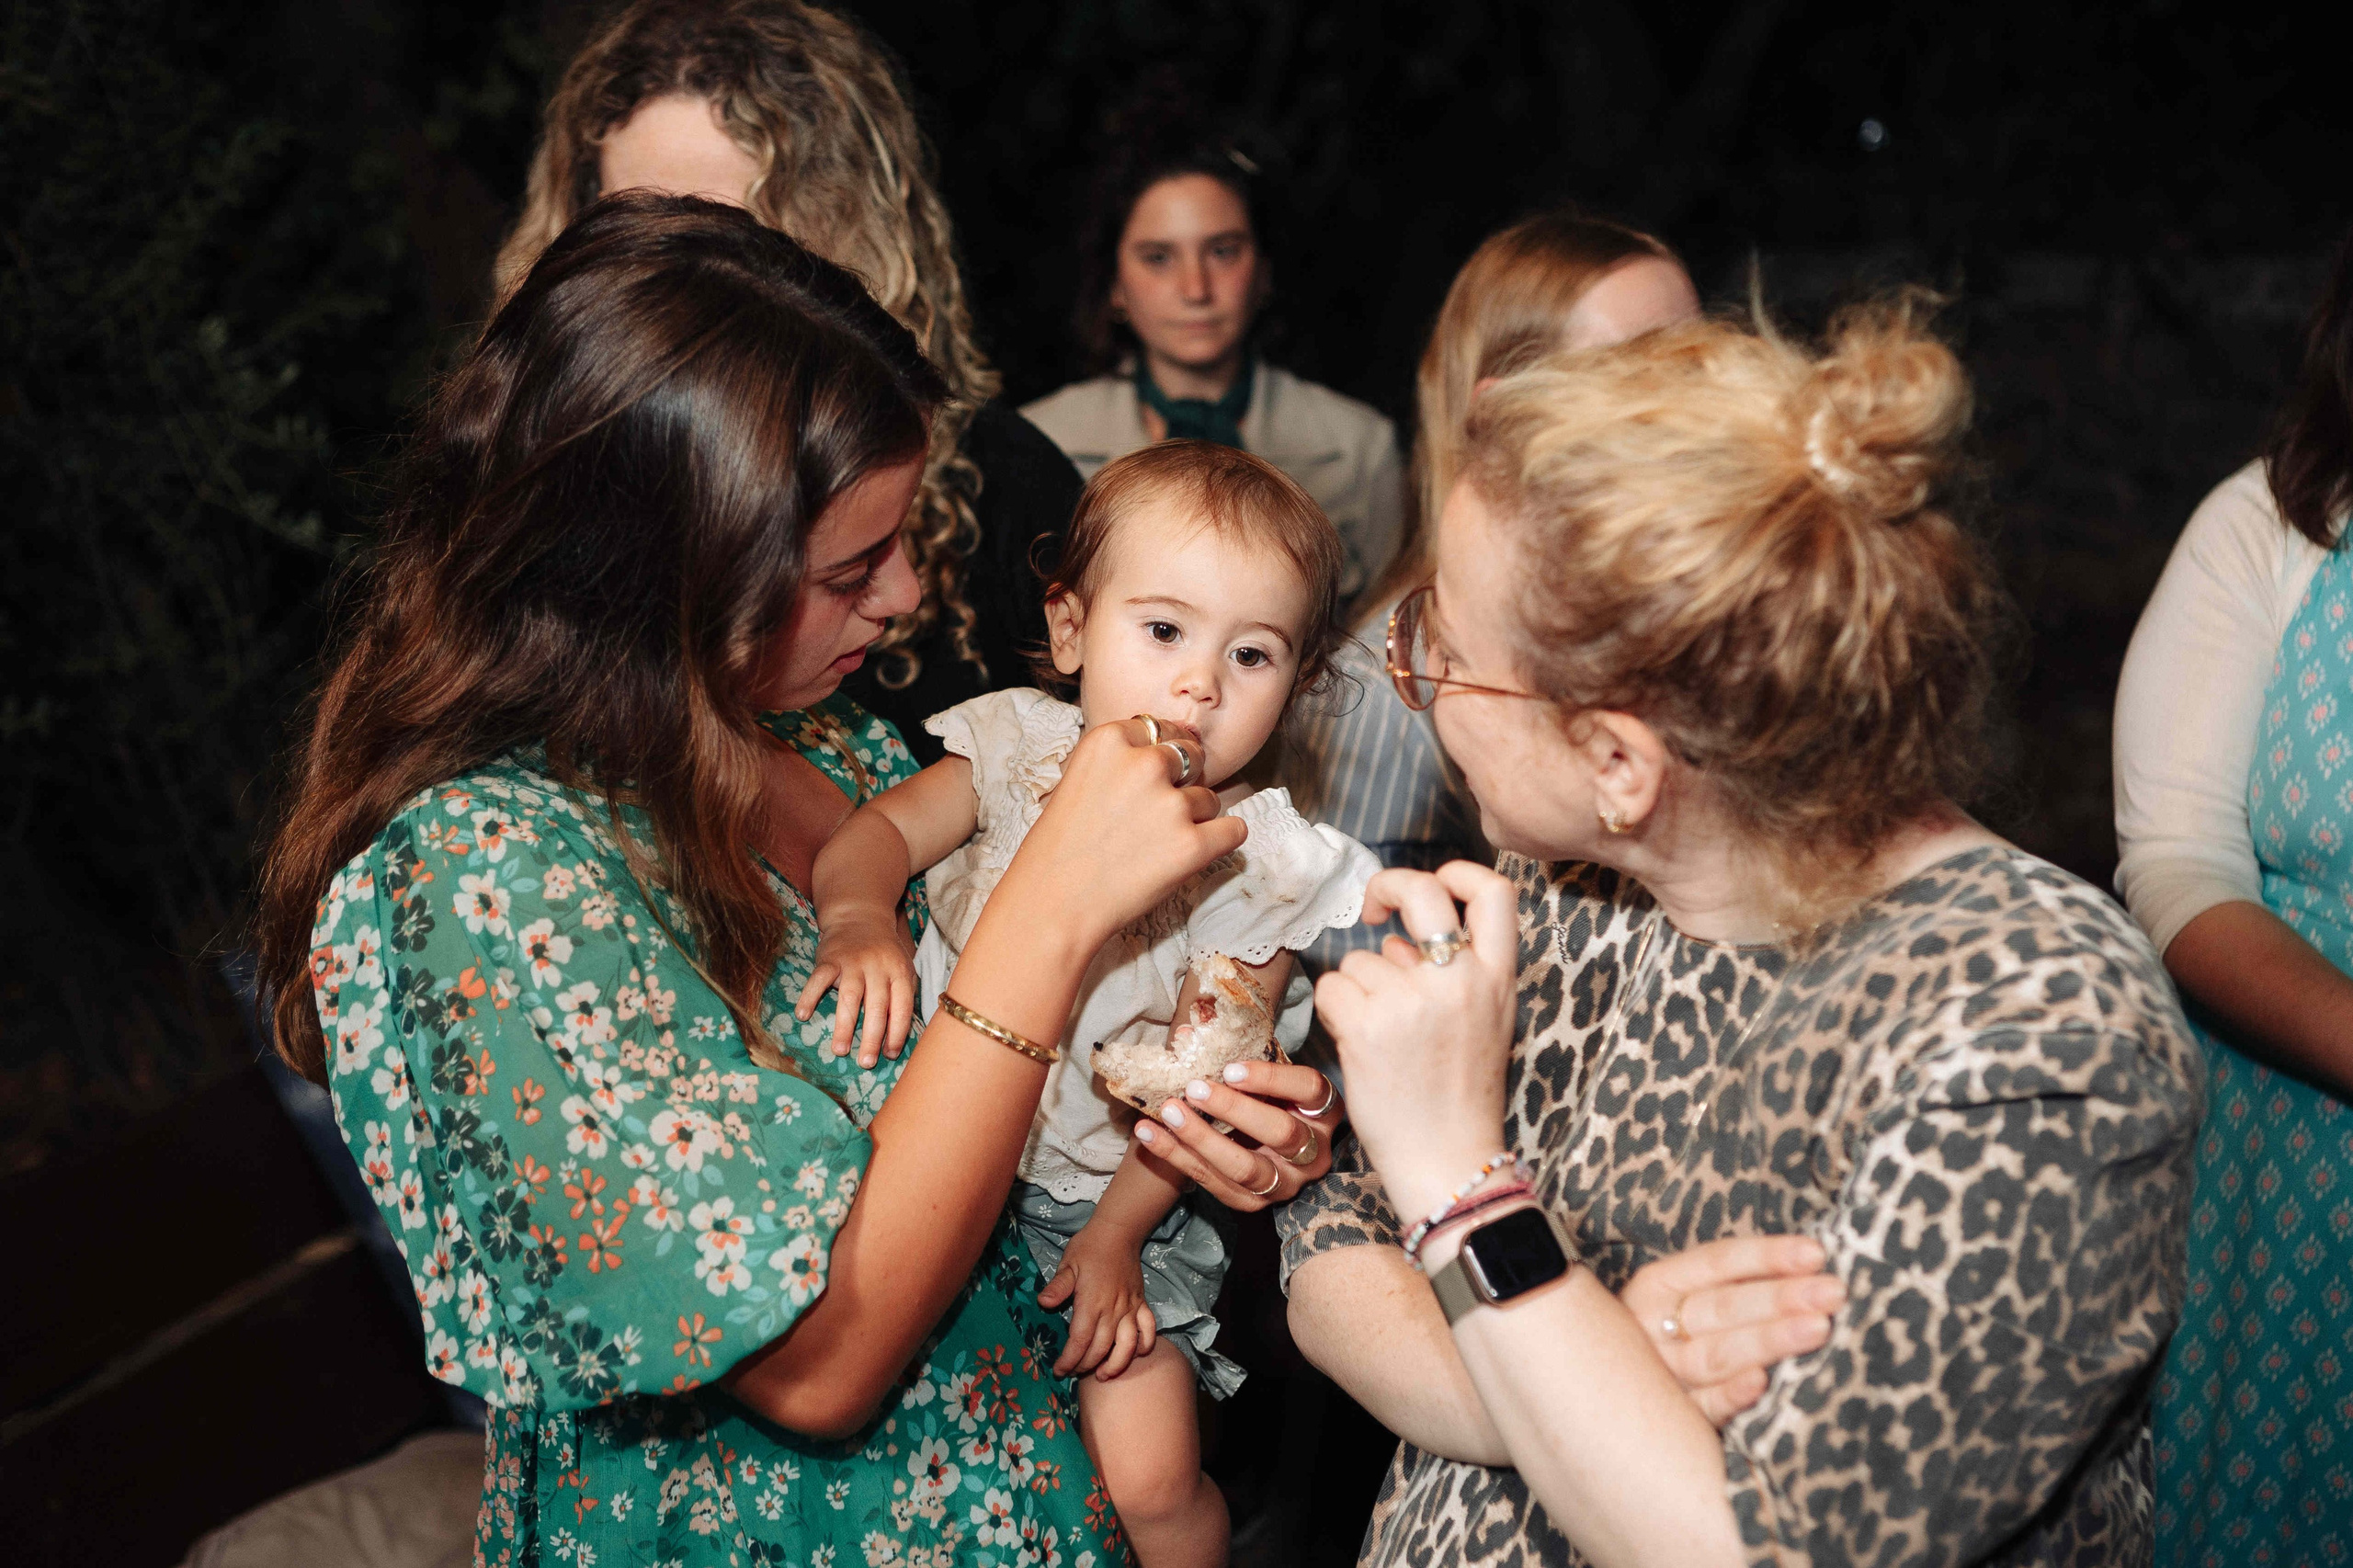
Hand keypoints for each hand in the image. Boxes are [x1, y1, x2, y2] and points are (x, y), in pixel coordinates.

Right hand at [793, 907, 915, 1067]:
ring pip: (850, 998)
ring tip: (840, 1051)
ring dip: (845, 1027)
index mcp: (898, 971)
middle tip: (866, 1063)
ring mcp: (853, 962)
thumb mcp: (902, 968)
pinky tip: (803, 1016)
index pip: (901, 1006)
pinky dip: (809, 996)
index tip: (890, 1054)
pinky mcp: (830, 958)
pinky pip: (818, 979)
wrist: (859, 916)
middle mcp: (877, 967)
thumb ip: (904, 996)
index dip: (897, 1032)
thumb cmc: (884, 952)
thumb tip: (901, 1036)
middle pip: (876, 1007)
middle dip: (872, 1037)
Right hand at [993, 718, 1242, 959]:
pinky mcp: (1194, 844)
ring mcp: (1172, 805)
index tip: (1153, 778)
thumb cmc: (1058, 849)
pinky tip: (1195, 853)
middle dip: (1182, 782)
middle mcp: (1145, 764)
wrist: (1053, 905)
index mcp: (1110, 740)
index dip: (1161, 757)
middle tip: (1157, 814)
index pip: (1161, 730)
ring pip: (1210, 798)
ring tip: (1156, 846)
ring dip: (1194, 818)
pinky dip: (1221, 841)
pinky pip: (1234, 830)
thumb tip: (1165, 754)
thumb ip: (1120, 761)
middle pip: (1192, 757)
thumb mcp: (1077, 780)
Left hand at [1036, 1224, 1158, 1379]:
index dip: (1069, 1359)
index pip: (1080, 1340)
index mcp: (1091, 1302)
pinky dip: (1146, 1345)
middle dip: (1086, 1366)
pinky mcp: (1141, 1303)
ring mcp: (1129, 1308)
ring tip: (1103, 1375)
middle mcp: (1112, 1310)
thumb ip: (1058, 1286)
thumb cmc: (1089, 1248)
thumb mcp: (1068, 1264)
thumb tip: (1043, 1303)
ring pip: (1127, 1345)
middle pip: (1101, 1348)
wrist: (1119, 1232)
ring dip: (1116, 1364)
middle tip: (1074, 1373)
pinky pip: (1148, 1329)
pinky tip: (1136, 1355)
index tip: (1059, 1370)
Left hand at [1130, 1057, 1342, 1210]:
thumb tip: (1186, 1032)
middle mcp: (1313, 1152)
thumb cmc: (1270, 1102)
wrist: (1273, 1157)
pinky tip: (1149, 1134)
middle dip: (1234, 1109)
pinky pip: (1213, 1184)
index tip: (1230, 1068)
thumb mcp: (1268, 1080)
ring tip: (1169, 1112)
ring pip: (1246, 1167)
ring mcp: (1286, 1183)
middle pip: (1281, 1132)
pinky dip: (1177, 1157)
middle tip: (1195, 1088)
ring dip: (1202, 1139)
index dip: (1271, 1078)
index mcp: (1324, 1111)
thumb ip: (1240, 1057)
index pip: (1309, 1089)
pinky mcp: (1254, 1203)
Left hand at [1312, 861, 1517, 1217]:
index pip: (1494, 892)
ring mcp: (1413, 1000)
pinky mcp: (1370, 1024)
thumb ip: (1454, 974)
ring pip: (1362, 959)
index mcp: (1497, 978)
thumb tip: (1397, 940)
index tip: (1437, 881)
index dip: (1460, 871)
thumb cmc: (1459, 1097)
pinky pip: (1333, 988)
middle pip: (1421, 890)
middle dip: (1386, 887)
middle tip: (1373, 912)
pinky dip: (1335, 1011)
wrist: (1448, 1160)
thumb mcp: (1485, 1023)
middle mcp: (1459, 980)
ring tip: (1383, 1038)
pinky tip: (1358, 1043)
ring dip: (1360, 990)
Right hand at [1619, 1235, 1844, 1426]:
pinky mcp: (1671, 1418)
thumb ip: (1735, 1284)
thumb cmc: (1672, 1335)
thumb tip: (1813, 1263)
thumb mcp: (1686, 1298)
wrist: (1614, 1393)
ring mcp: (1659, 1372)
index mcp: (1659, 1284)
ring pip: (1717, 1354)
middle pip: (1721, 1307)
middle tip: (1832, 1292)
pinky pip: (1704, 1406)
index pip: (1716, 1261)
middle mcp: (1651, 1323)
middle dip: (1780, 1297)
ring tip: (1817, 1329)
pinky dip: (1732, 1394)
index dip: (1766, 1256)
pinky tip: (1762, 1382)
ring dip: (1768, 1339)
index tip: (1816, 1254)